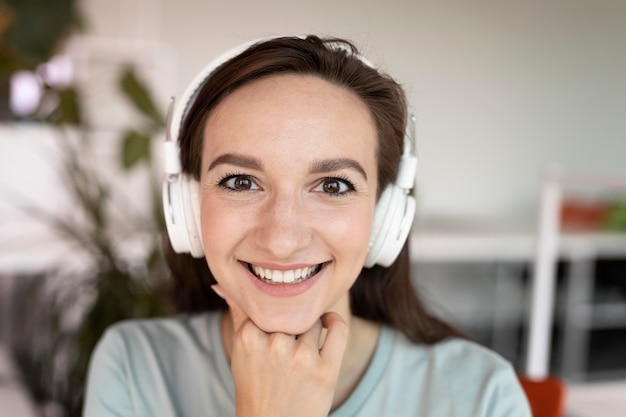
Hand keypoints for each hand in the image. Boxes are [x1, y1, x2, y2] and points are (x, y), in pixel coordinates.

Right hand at [212, 284, 348, 416]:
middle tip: (286, 342)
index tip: (273, 319)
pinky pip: (338, 329)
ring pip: (312, 319)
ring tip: (302, 347)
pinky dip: (335, 322)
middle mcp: (274, 344)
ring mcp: (301, 357)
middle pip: (290, 311)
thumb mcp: (240, 353)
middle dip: (289, 322)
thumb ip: (237, 315)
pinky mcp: (325, 370)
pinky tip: (329, 324)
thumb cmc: (256, 389)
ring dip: (310, 326)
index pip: (265, 303)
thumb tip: (223, 285)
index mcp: (248, 337)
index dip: (272, 310)